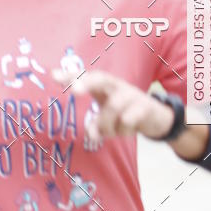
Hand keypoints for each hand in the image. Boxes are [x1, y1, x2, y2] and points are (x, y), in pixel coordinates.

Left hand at [52, 69, 174, 140]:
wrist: (157, 118)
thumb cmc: (125, 114)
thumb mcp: (107, 121)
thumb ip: (96, 126)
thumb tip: (90, 134)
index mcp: (103, 87)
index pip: (85, 77)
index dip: (69, 76)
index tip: (53, 75)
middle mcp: (116, 86)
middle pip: (100, 78)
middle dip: (87, 83)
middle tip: (74, 91)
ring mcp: (131, 94)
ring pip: (113, 106)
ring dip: (107, 125)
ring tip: (109, 133)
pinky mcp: (145, 105)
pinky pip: (129, 118)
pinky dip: (124, 128)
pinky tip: (126, 129)